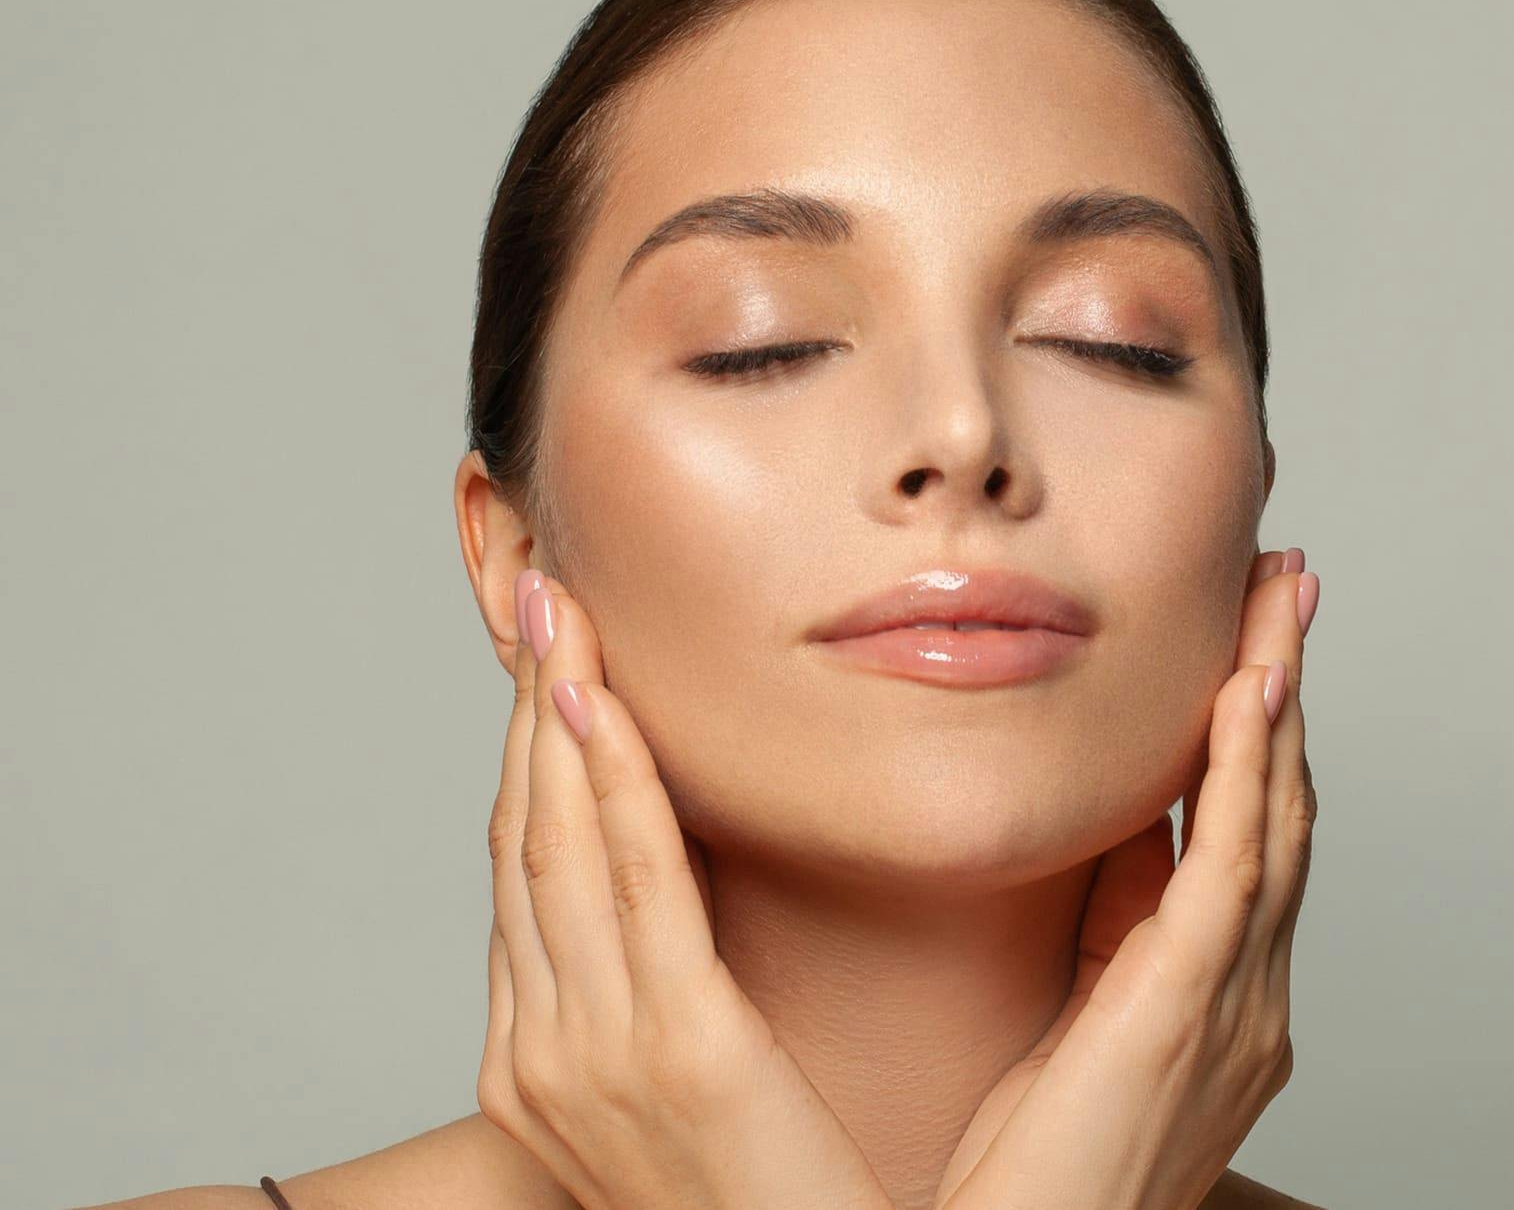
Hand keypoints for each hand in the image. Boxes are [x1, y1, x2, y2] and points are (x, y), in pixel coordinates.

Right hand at [477, 568, 896, 1209]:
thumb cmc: (757, 1206)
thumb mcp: (678, 1093)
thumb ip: (658, 998)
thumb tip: (677, 902)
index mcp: (534, 1062)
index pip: (522, 875)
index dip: (527, 759)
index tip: (546, 667)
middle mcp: (539, 1050)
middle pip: (524, 839)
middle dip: (527, 711)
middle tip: (541, 600)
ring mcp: (590, 1052)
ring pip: (559, 842)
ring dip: (557, 714)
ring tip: (562, 615)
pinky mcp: (676, 1047)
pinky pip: (636, 884)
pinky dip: (610, 779)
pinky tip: (599, 700)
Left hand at [932, 547, 1320, 1209]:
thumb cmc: (1039, 1165)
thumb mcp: (1082, 1015)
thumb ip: (1112, 923)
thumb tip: (1117, 824)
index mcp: (1223, 993)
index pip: (1253, 831)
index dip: (1260, 729)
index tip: (1253, 640)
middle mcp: (1251, 992)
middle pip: (1283, 805)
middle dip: (1286, 687)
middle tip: (1286, 585)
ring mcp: (1235, 1001)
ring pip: (1274, 817)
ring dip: (1277, 699)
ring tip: (1278, 601)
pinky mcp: (1187, 1006)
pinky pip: (1232, 870)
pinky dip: (1247, 773)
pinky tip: (1247, 693)